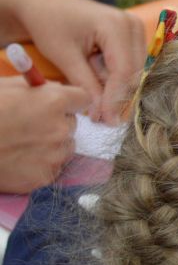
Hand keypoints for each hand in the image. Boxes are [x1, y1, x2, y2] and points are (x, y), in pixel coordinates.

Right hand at [0, 78, 88, 193]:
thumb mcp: (6, 87)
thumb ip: (35, 88)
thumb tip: (53, 89)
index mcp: (54, 101)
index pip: (83, 98)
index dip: (70, 101)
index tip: (61, 105)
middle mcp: (61, 128)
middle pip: (72, 125)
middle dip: (56, 123)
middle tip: (30, 126)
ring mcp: (54, 155)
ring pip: (65, 148)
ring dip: (51, 145)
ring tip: (21, 144)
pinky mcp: (44, 177)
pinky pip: (51, 168)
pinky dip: (39, 165)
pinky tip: (18, 159)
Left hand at [3, 0, 145, 124]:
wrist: (46, 4)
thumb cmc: (50, 24)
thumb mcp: (64, 56)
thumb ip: (86, 85)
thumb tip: (101, 114)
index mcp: (115, 25)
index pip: (124, 70)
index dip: (115, 98)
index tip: (105, 120)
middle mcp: (132, 24)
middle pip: (134, 72)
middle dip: (116, 95)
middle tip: (98, 116)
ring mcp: (135, 28)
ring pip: (134, 71)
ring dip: (115, 86)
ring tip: (92, 92)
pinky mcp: (133, 35)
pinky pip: (130, 64)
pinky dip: (114, 77)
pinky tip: (97, 78)